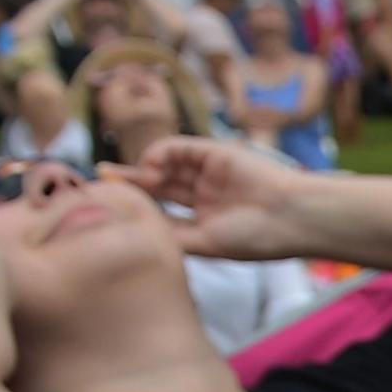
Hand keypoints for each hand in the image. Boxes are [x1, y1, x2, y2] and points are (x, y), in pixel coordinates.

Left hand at [118, 136, 320, 258]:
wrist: (291, 217)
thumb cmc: (255, 238)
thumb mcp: (205, 244)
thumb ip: (171, 235)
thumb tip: (134, 230)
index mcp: (204, 221)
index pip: (163, 211)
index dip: (137, 207)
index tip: (108, 205)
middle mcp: (205, 196)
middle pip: (159, 185)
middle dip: (129, 181)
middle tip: (100, 176)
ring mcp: (210, 173)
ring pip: (167, 164)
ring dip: (146, 169)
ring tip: (141, 178)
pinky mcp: (215, 152)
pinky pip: (179, 146)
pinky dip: (161, 153)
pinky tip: (154, 167)